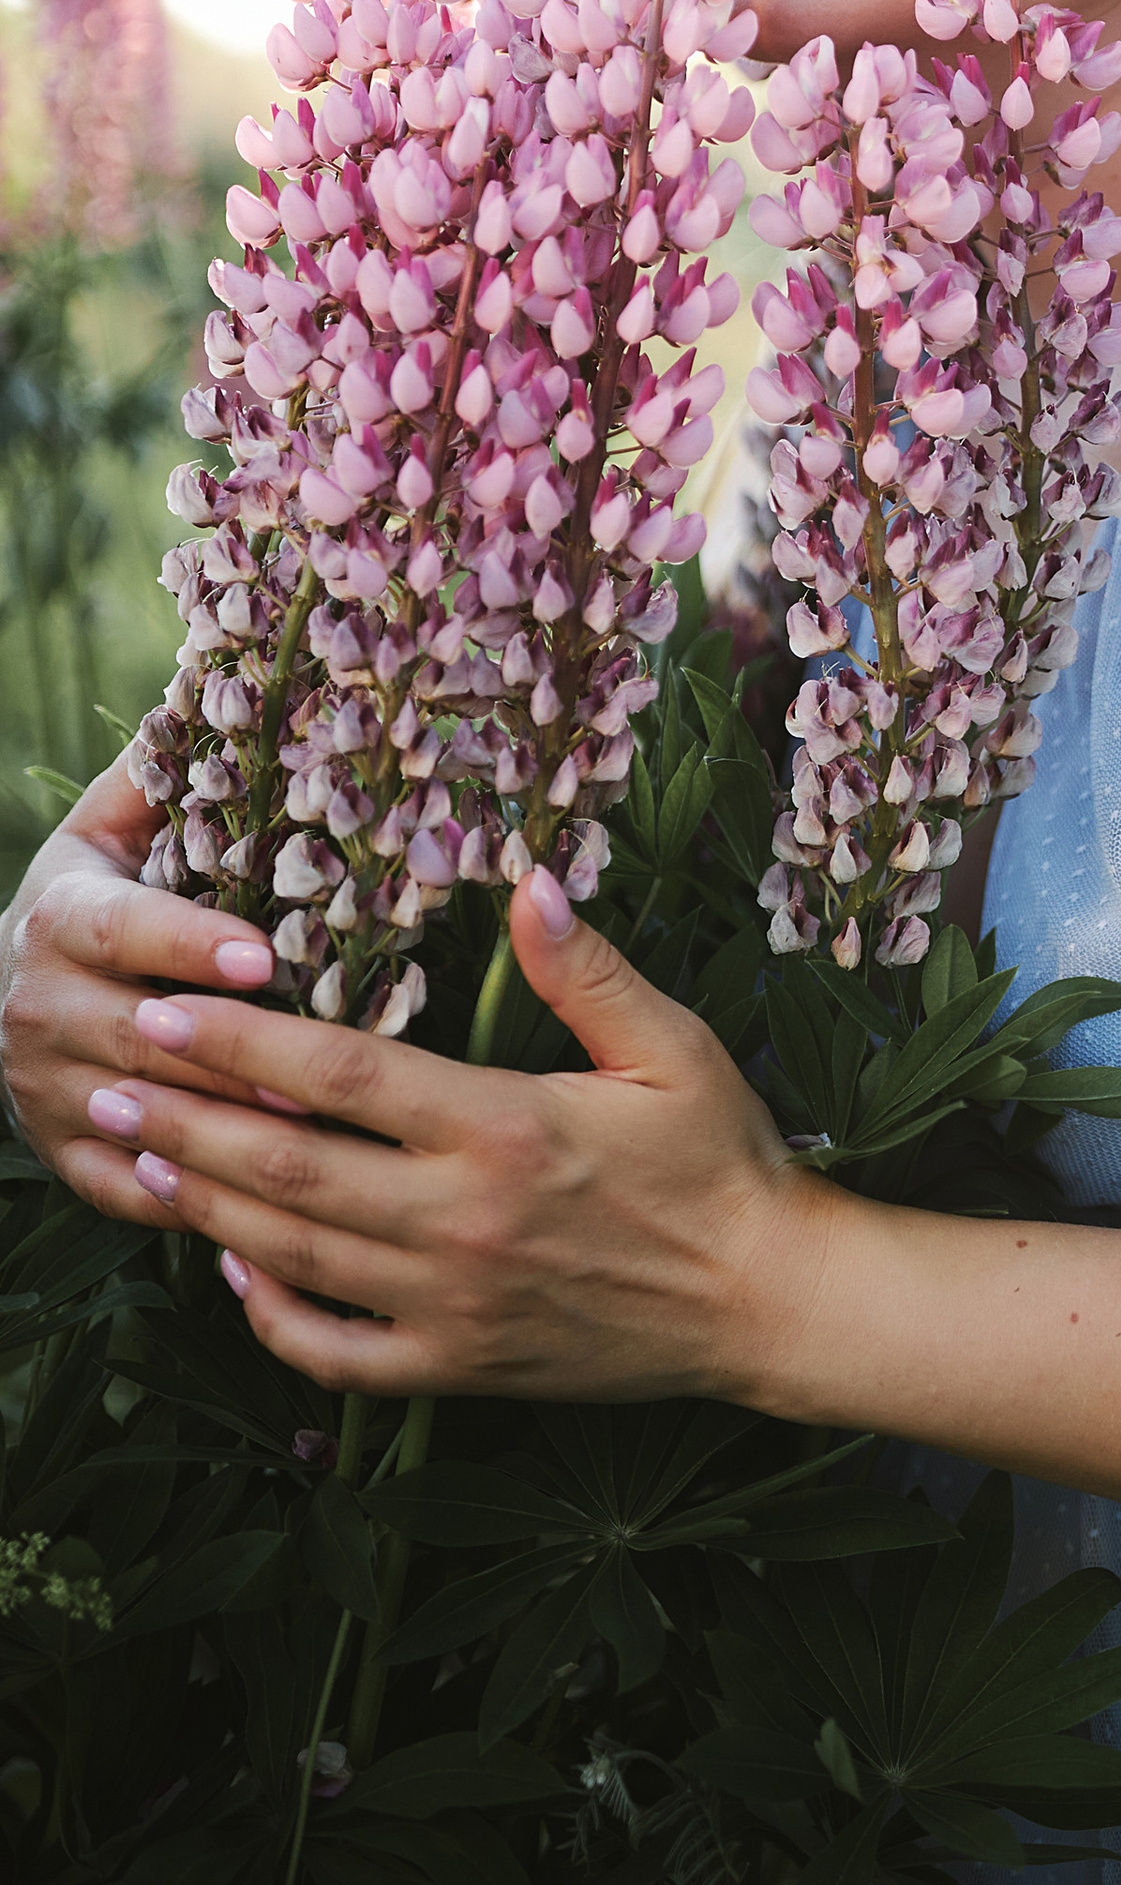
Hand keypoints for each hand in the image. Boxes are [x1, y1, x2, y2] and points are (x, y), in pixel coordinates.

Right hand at [1, 757, 284, 1213]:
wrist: (11, 993)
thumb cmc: (99, 894)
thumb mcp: (113, 826)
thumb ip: (164, 772)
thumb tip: (226, 675)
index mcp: (57, 916)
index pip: (121, 930)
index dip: (190, 944)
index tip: (269, 956)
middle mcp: (35, 1006)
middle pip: (137, 1034)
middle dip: (231, 1053)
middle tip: (325, 1068)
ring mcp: (43, 1089)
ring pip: (139, 1117)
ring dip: (226, 1131)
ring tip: (320, 1137)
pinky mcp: (63, 1156)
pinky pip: (128, 1188)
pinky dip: (191, 1200)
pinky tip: (267, 1209)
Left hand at [76, 872, 829, 1409]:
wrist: (768, 1299)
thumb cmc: (724, 1159)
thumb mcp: (676, 1045)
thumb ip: (588, 969)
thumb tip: (531, 879)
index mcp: (507, 1128)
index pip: (340, 1076)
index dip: (241, 1041)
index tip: (166, 1008)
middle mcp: (464, 1221)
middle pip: (287, 1168)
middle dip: (183, 1121)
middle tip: (103, 1081)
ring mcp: (454, 1304)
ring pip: (293, 1257)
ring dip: (204, 1207)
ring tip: (136, 1156)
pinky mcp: (460, 1368)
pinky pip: (335, 1354)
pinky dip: (271, 1317)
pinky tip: (235, 1271)